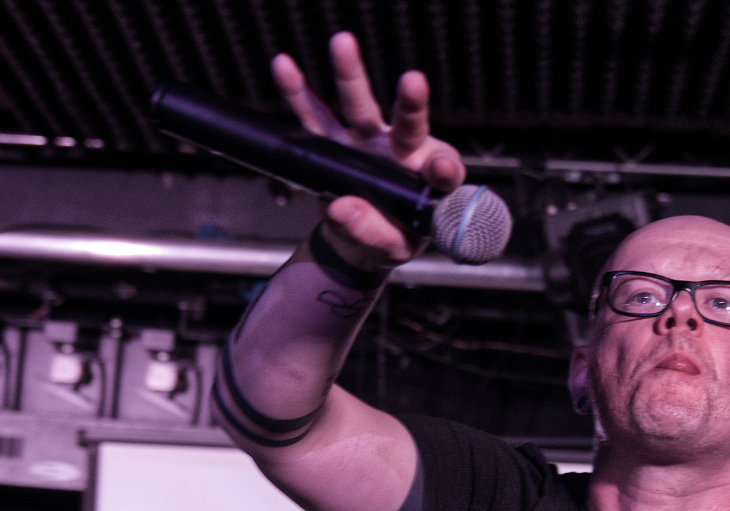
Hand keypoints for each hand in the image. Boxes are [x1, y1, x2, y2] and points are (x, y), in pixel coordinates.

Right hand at [272, 32, 465, 269]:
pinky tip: (285, 66)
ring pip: (359, 107)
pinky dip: (299, 93)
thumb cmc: (390, 239)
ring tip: (343, 43)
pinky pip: (315, 118)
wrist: (360, 240)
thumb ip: (373, 232)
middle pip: (407, 124)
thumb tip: (342, 209)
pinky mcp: (336, 145)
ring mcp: (367, 144)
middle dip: (411, 102)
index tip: (441, 169)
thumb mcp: (391, 247)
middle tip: (413, 81)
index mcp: (429, 180)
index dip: (444, 167)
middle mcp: (401, 152)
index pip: (443, 169)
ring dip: (350, 75)